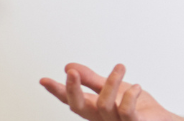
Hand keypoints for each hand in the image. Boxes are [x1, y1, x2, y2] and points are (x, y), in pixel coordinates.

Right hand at [40, 63, 183, 120]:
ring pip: (104, 104)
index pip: (72, 100)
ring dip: (112, 82)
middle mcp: (102, 117)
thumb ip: (92, 79)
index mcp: (95, 109)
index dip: (57, 91)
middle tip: (72, 72)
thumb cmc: (139, 108)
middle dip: (73, 90)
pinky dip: (129, 97)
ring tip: (120, 68)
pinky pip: (126, 112)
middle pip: (80, 107)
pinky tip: (136, 87)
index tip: (44, 79)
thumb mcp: (113, 88)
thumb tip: (69, 67)